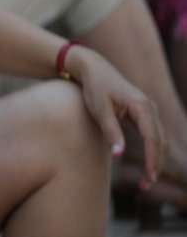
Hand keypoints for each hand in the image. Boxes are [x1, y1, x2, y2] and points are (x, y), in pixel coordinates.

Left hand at [70, 46, 166, 189]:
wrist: (94, 68)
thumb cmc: (94, 88)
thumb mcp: (100, 110)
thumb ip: (111, 132)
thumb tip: (118, 155)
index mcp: (141, 106)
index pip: (152, 139)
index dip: (151, 160)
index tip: (148, 178)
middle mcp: (150, 107)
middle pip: (160, 141)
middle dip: (155, 164)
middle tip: (146, 185)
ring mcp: (149, 109)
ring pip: (159, 139)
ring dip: (155, 159)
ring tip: (146, 179)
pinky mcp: (143, 112)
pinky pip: (153, 134)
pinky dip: (153, 150)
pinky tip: (147, 163)